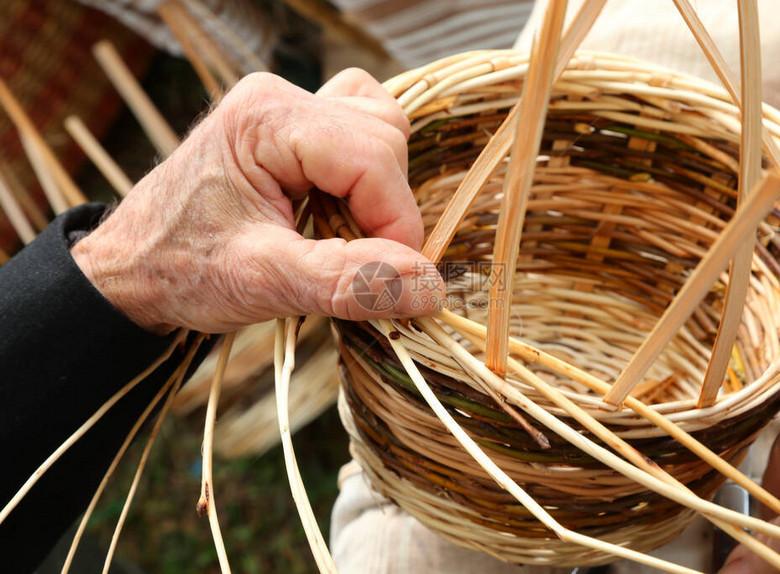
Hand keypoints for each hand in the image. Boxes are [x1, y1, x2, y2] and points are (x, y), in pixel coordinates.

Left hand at [71, 69, 444, 333]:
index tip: (391, 281)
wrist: (132, 269)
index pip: (374, 157)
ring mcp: (286, 108)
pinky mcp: (293, 129)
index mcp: (267, 118)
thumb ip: (350, 282)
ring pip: (382, 130)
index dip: (396, 223)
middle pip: (385, 139)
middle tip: (352, 262)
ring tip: (340, 236)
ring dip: (380, 192)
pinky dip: (367, 178)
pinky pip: (362, 134)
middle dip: (385, 210)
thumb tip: (432, 287)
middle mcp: (279, 97)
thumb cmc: (182, 271)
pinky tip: (337, 213)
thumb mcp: (265, 282)